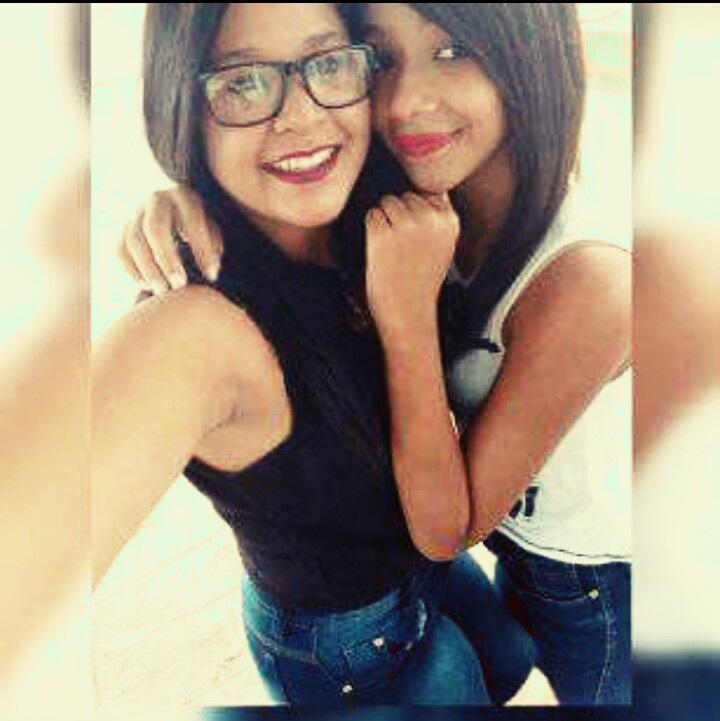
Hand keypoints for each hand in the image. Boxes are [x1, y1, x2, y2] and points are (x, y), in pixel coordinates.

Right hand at [118, 186, 223, 294]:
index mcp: (183, 196)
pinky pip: (120, 251)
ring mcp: (136, 213)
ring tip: (163, 290)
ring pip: (134, 241)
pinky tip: (147, 286)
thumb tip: (211, 270)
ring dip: (148, 269)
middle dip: (167, 259)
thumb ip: (213, 246)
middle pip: (155, 229)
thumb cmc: (197, 226)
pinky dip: (131, 270)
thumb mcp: (210, 229)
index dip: (202, 250)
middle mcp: (156, 200)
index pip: (192, 222)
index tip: (212, 276)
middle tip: (179, 284)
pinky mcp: (123, 229)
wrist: (172, 213)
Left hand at [365, 192, 458, 336]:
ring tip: (393, 248)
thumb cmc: (422, 282)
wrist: (409, 311)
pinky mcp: (382, 233)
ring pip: (387, 202)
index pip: (428, 192)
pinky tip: (381, 250)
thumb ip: (438, 218)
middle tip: (403, 246)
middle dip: (400, 215)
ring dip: (384, 220)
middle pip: (405, 195)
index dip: (417, 211)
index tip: (417, 235)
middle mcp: (430, 218)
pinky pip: (372, 215)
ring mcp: (406, 225)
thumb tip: (425, 191)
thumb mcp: (444, 246)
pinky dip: (371, 230)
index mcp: (449, 220)